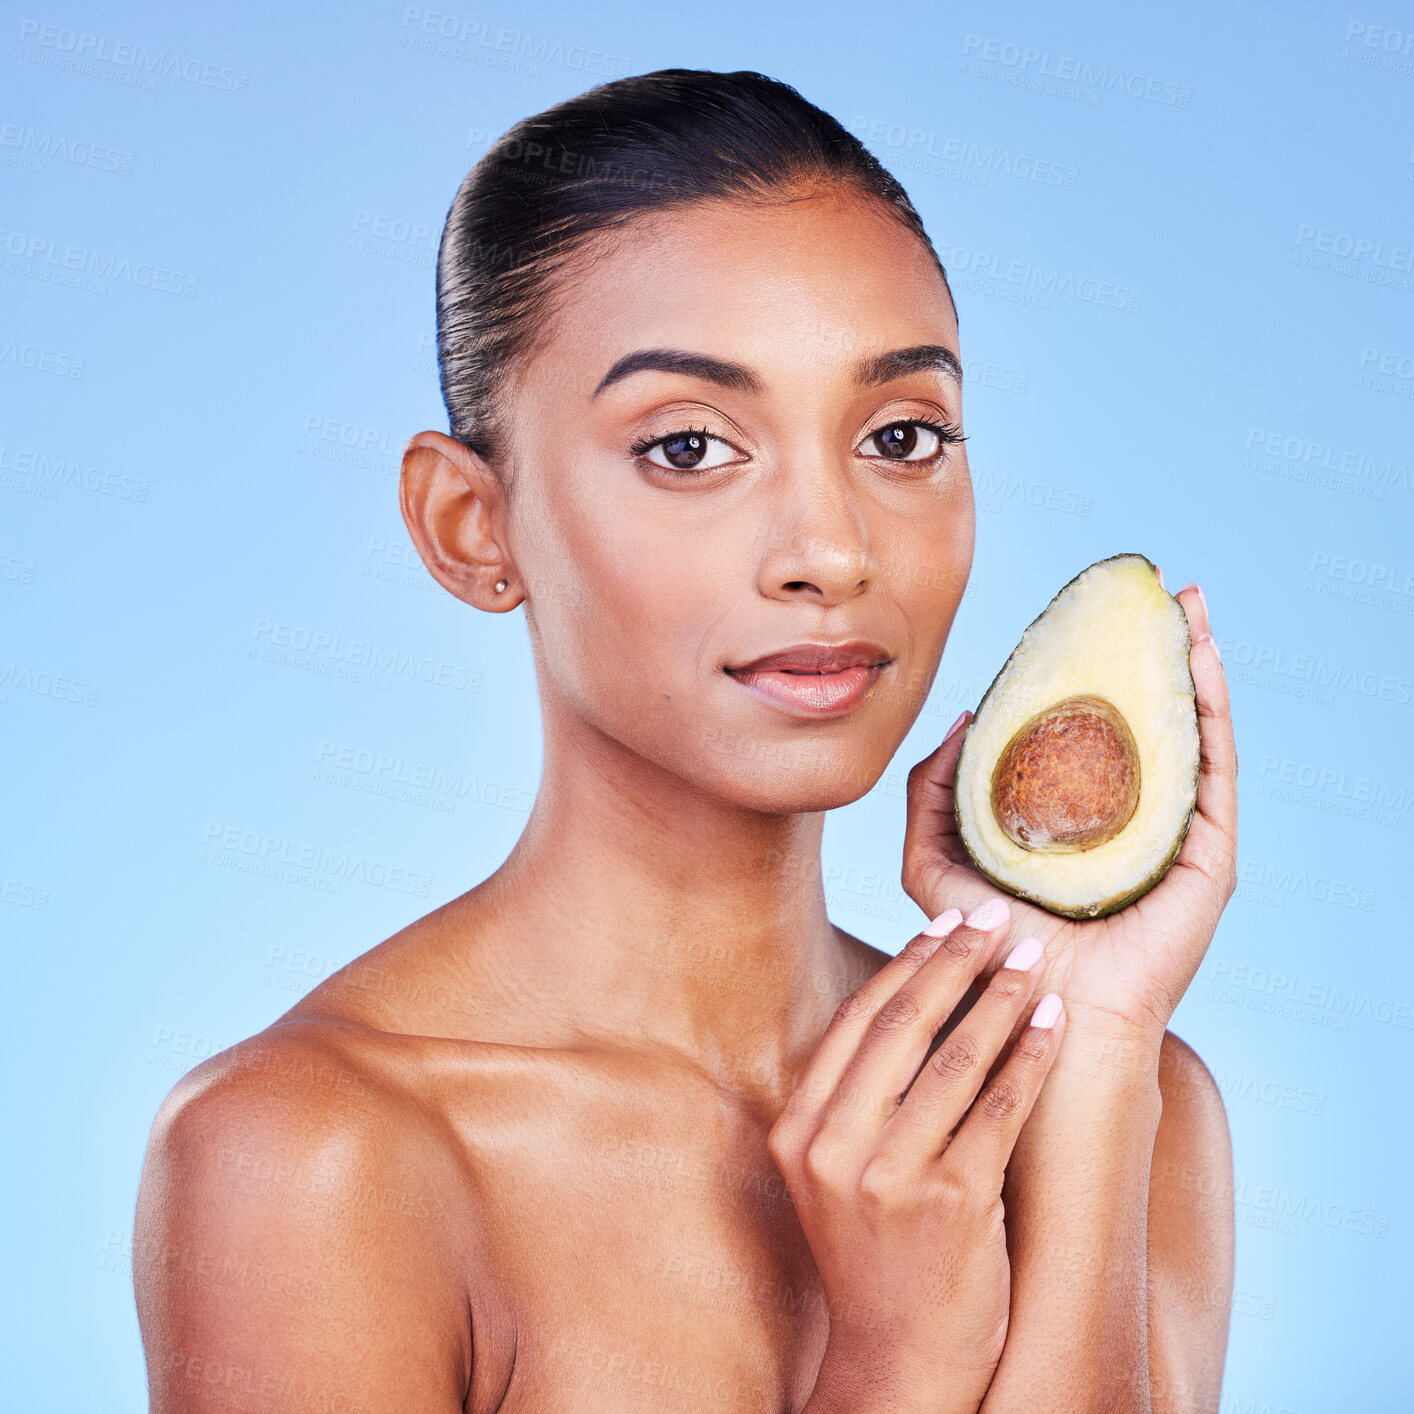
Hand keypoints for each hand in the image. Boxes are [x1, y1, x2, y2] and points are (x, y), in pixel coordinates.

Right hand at [769, 907, 1066, 1413]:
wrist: (897, 1362)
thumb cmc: (875, 1257)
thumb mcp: (833, 1175)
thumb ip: (853, 1100)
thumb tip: (913, 1002)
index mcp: (797, 1130)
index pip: (857, 1021)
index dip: (908, 963)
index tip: (947, 921)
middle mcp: (833, 1147)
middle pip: (902, 1025)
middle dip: (957, 958)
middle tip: (998, 914)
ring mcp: (890, 1176)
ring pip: (955, 1058)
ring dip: (1002, 998)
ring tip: (1035, 958)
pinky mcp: (952, 1204)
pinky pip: (1000, 1108)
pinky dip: (1032, 1058)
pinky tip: (1054, 1025)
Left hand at [902, 580, 1237, 1042]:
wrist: (1029, 1007)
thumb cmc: (981, 945)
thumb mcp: (932, 857)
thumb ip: (931, 791)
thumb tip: (966, 716)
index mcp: (1078, 818)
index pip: (1096, 729)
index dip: (1096, 669)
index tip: (1087, 613)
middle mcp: (1132, 820)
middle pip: (1153, 718)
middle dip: (1157, 650)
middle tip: (1153, 589)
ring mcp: (1173, 836)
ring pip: (1191, 732)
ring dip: (1195, 663)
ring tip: (1187, 603)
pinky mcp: (1205, 857)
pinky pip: (1213, 769)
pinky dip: (1211, 711)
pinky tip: (1199, 662)